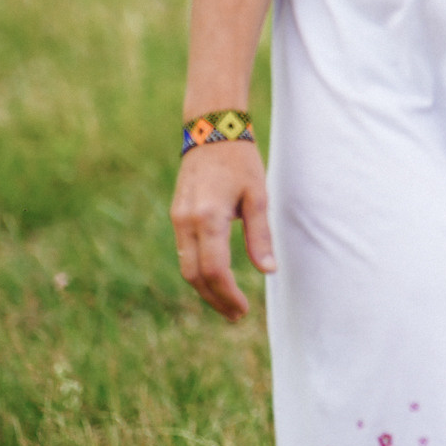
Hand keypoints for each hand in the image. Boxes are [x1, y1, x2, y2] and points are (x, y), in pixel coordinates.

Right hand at [170, 140, 275, 319]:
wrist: (212, 130)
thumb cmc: (241, 161)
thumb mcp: (258, 196)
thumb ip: (260, 235)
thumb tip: (269, 271)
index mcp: (209, 218)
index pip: (215, 270)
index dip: (228, 295)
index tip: (243, 309)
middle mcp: (187, 222)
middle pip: (195, 275)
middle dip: (215, 299)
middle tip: (237, 314)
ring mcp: (178, 219)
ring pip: (186, 266)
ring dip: (205, 288)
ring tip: (227, 303)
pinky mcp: (177, 215)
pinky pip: (184, 252)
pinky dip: (198, 270)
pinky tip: (216, 278)